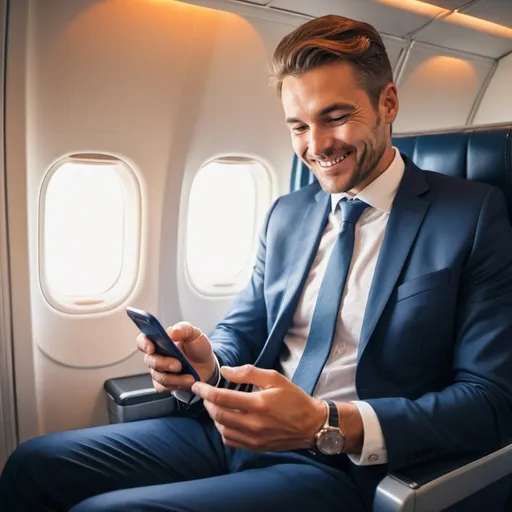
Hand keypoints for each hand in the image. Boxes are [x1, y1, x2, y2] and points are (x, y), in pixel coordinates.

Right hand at [136, 321, 216, 392]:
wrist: (208, 364)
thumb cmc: (198, 347)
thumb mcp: (194, 333)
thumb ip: (183, 329)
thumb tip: (171, 332)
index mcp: (160, 340)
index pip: (143, 340)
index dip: (144, 344)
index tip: (151, 348)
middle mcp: (156, 355)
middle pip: (150, 360)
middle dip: (164, 363)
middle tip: (178, 364)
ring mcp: (159, 371)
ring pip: (158, 376)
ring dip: (175, 378)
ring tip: (189, 377)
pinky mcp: (164, 384)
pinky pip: (163, 387)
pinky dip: (177, 385)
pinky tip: (188, 382)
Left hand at [191, 364, 326, 451]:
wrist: (311, 424)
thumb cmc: (294, 398)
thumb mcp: (274, 378)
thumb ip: (248, 373)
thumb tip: (225, 371)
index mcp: (258, 404)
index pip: (221, 398)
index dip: (204, 391)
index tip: (196, 385)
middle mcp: (254, 424)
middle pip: (217, 414)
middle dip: (206, 403)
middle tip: (205, 394)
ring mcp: (254, 439)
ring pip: (221, 429)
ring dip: (214, 416)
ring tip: (215, 405)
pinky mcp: (256, 448)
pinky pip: (230, 441)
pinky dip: (223, 430)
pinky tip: (225, 420)